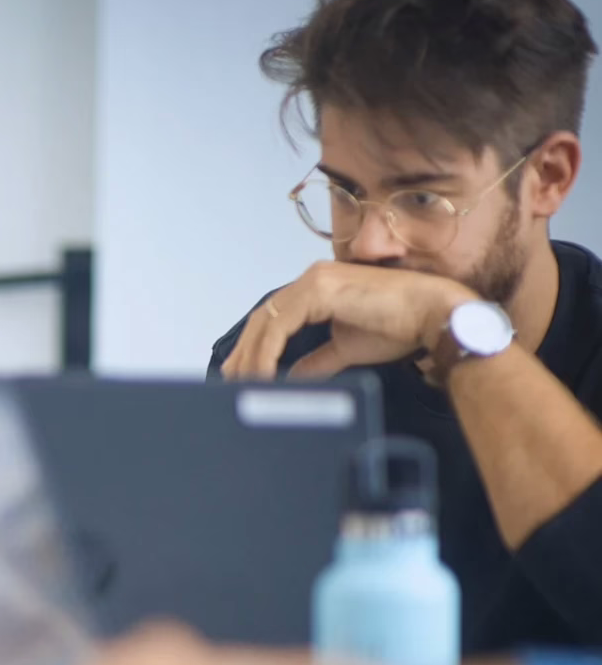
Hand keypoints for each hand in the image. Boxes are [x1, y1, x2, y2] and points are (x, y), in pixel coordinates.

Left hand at [221, 261, 474, 379]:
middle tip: (230, 384)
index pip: (273, 319)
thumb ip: (315, 361)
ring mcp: (315, 281)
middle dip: (244, 354)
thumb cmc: (401, 326)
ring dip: (252, 357)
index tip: (241, 375)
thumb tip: (292, 379)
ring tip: (243, 386)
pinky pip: (280, 325)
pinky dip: (267, 352)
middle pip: (263, 319)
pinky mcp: (320, 289)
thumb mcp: (346, 349)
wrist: (434, 315)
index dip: (253, 348)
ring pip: (267, 322)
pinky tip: (262, 374)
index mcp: (317, 288)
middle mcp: (312, 279)